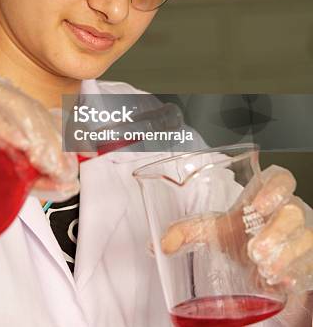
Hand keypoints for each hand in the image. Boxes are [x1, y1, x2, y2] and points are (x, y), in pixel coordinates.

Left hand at [161, 165, 312, 294]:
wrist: (261, 264)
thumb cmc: (242, 236)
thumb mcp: (216, 230)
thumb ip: (190, 232)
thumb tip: (162, 243)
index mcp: (265, 196)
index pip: (281, 179)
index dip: (274, 188)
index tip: (258, 206)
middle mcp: (288, 212)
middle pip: (293, 211)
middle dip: (276, 231)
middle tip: (254, 250)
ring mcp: (301, 236)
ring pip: (305, 239)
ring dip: (284, 255)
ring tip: (263, 268)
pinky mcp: (307, 261)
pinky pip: (309, 264)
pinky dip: (296, 274)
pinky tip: (280, 281)